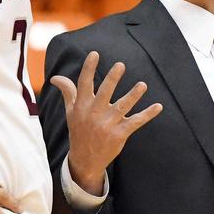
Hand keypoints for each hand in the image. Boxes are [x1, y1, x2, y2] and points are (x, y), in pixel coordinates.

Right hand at [51, 51, 162, 194]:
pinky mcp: (120, 134)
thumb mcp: (71, 112)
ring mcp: (108, 124)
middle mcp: (94, 113)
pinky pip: (136, 122)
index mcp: (82, 106)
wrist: (85, 160)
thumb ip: (68, 92)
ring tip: (143, 85)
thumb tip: (55, 77)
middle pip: (104, 93)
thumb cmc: (79, 131)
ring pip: (122, 106)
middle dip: (112, 79)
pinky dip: (148, 114)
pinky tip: (158, 106)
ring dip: (133, 96)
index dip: (89, 69)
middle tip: (120, 65)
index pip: (84, 84)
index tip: (94, 54)